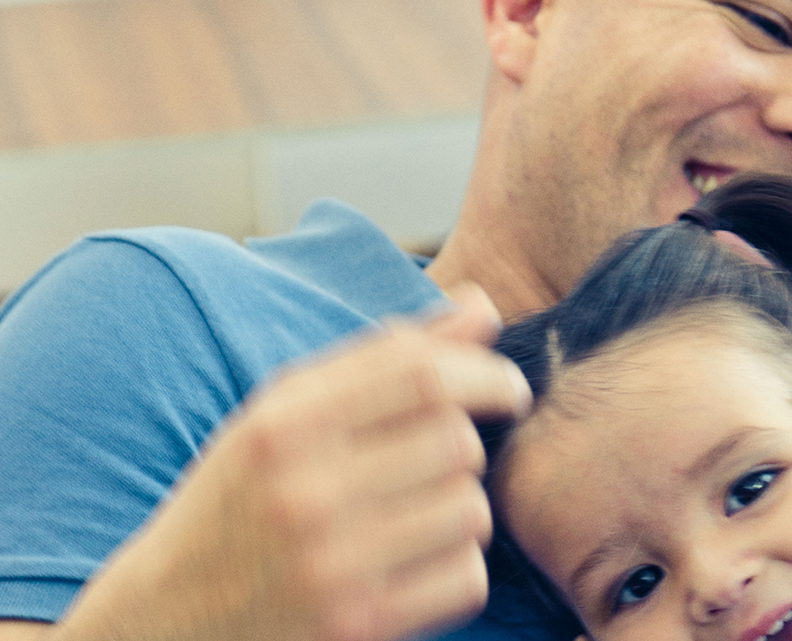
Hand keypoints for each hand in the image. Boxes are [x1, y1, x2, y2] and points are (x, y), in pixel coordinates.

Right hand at [51, 283, 529, 640]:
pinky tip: (414, 568)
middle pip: (458, 442)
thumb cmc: (244, 500)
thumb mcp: (289, 414)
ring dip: (463, 512)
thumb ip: (388, 357)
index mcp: (283, 423)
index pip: (422, 373)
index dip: (489, 374)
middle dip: (468, 449)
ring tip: (418, 518)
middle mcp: (304, 489)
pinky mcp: (359, 624)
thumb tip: (484, 303)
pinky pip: (466, 578)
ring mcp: (331, 563)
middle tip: (444, 464)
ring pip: (470, 511)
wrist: (163, 620)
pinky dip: (457, 570)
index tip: (508, 389)